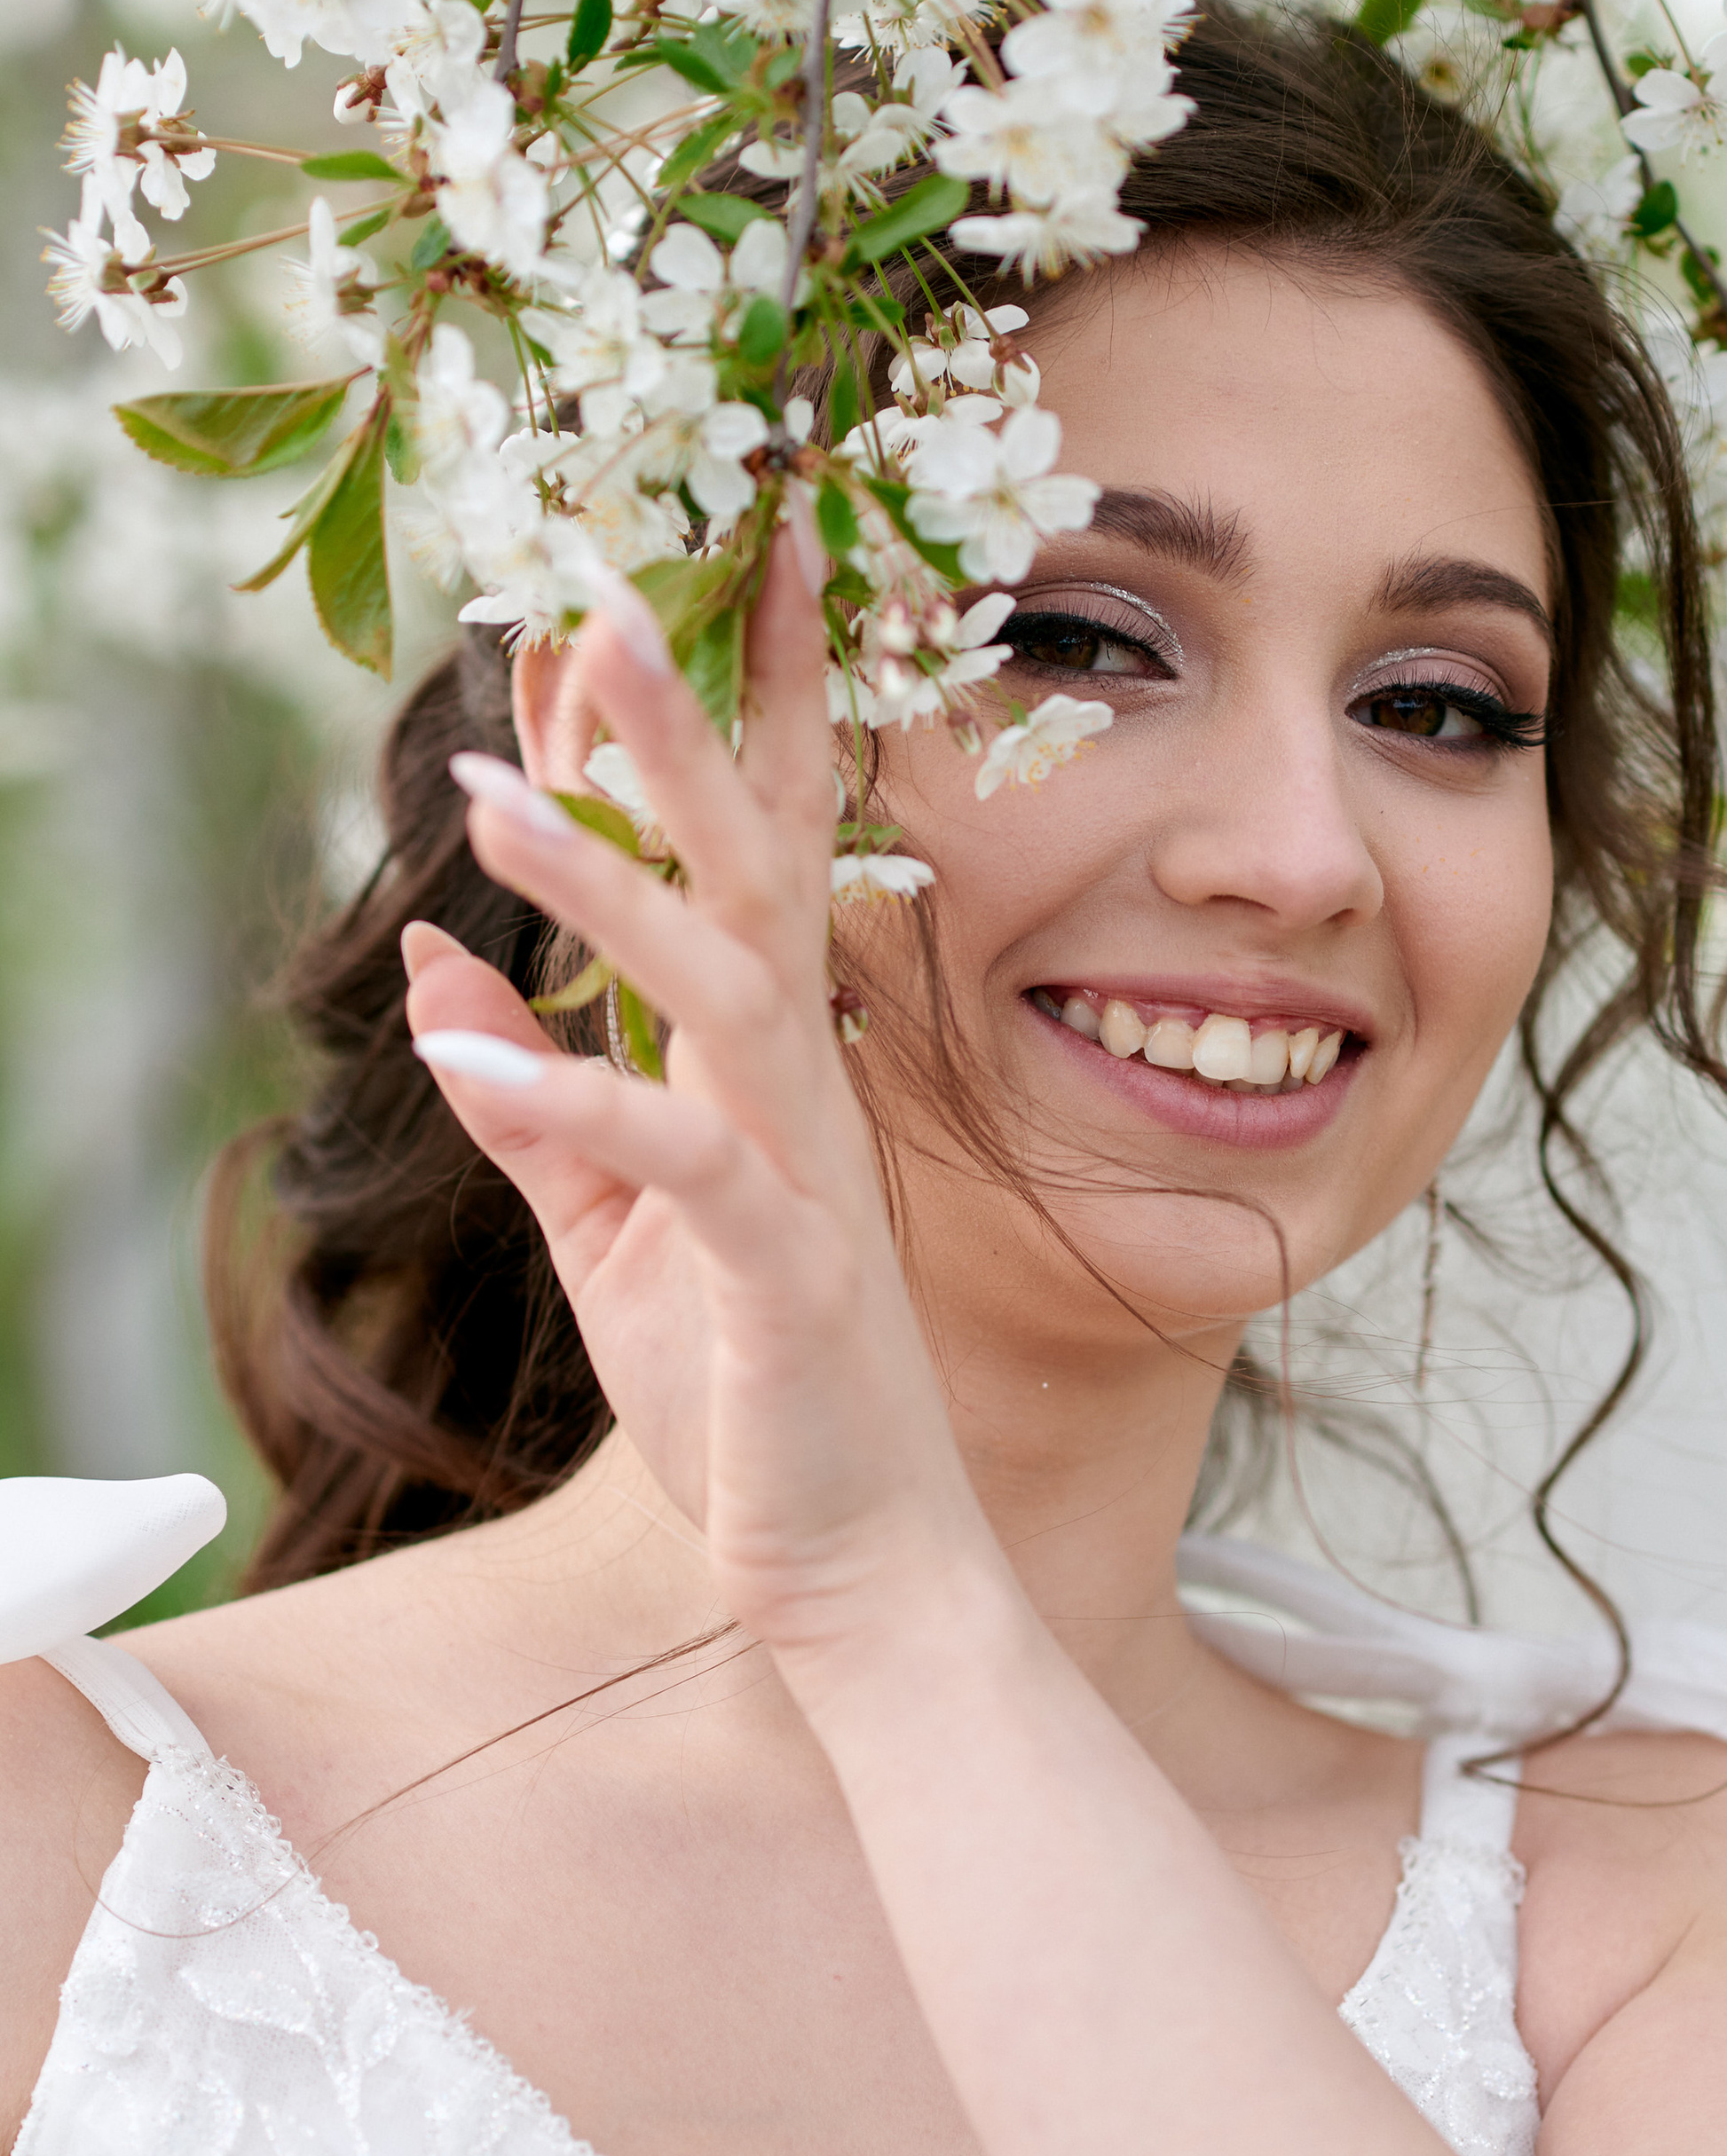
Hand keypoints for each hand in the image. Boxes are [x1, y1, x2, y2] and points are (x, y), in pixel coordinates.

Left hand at [403, 534, 994, 1662]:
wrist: (859, 1569)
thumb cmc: (754, 1396)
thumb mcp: (612, 1222)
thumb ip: (534, 1089)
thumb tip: (437, 960)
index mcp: (760, 1073)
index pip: (732, 860)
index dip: (689, 725)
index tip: (630, 588)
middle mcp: (796, 1095)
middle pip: (746, 869)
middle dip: (679, 727)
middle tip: (605, 586)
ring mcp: (800, 1178)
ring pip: (716, 986)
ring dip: (602, 882)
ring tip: (478, 789)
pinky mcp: (782, 1276)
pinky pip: (680, 1166)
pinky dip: (570, 1103)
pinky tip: (461, 1050)